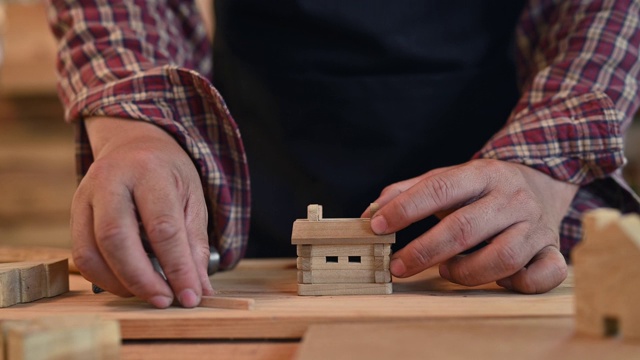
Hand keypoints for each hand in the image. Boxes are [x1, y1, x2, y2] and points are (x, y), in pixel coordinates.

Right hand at [71, 116, 213, 307]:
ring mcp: (86, 195)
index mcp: (149, 171)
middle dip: (142, 279)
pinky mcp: (74, 212)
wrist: (133, 144)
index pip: (162, 227)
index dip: (178, 267)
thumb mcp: (192, 199)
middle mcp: (111, 180)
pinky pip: (81, 254)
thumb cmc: (169, 174)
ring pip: (91, 250)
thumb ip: (195, 244)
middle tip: (166, 301)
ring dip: (121, 283)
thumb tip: (199, 289)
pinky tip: (129, 284)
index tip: (191, 296)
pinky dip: (104, 277)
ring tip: (150, 295)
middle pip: (117, 238)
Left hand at [369, 159, 577, 293]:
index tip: (378, 227)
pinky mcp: (552, 249)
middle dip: (424, 251)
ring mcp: (536, 225)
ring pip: (503, 257)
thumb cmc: (483, 187)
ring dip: (467, 272)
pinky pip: (544, 274)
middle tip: (398, 266)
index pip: (439, 189)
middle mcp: (512, 197)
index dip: (406, 209)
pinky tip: (496, 280)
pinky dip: (518, 284)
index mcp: (482, 174)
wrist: (542, 181)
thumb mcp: (449, 177)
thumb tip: (371, 211)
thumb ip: (410, 190)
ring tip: (446, 271)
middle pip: (465, 228)